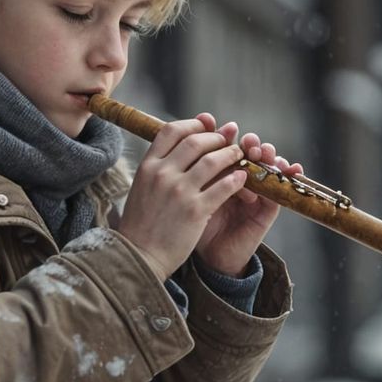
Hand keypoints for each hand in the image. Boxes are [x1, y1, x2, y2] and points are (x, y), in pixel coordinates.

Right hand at [113, 115, 258, 279]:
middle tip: (227, 139)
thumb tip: (177, 146)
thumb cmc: (142, 224)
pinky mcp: (195, 210)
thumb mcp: (141, 188)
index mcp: (147, 166)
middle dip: (215, 137)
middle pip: (195, 141)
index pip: (171, 131)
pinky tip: (242, 177)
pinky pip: (223, 186)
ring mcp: (179, 191)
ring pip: (213, 160)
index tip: (205, 125)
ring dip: (230, 153)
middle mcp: (162, 174)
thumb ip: (157, 167)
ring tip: (239, 154)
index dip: (193, 124)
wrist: (140, 257)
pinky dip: (236, 178)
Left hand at [192, 113, 300, 276]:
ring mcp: (255, 193)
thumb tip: (188, 135)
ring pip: (268, 167)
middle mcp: (240, 179)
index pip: (226, 146)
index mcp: (220, 173)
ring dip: (268, 155)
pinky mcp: (267, 210)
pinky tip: (290, 168)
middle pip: (250, 153)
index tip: (213, 123)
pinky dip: (287, 177)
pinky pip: (280, 190)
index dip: (223, 134)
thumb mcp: (190, 192)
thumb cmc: (191, 224)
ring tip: (262, 152)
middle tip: (246, 140)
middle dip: (250, 142)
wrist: (205, 258)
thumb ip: (193, 167)